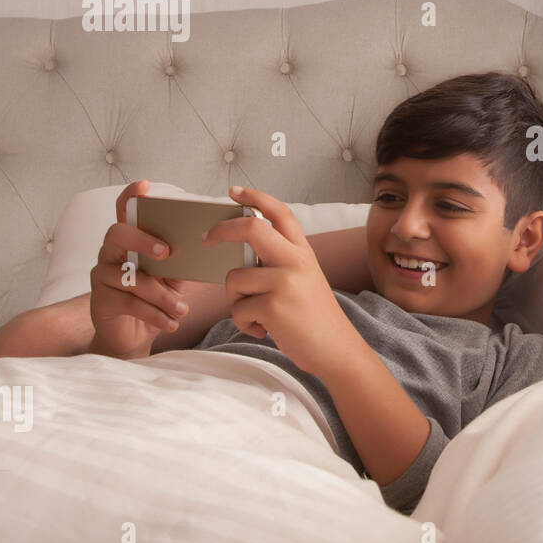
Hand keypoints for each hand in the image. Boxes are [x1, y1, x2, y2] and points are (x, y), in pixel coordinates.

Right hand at [87, 179, 189, 358]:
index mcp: (130, 241)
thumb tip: (209, 244)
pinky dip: (155, 314)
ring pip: (129, 277)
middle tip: (167, 253)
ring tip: (182, 308)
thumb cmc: (155, 298)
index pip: (124, 211)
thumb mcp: (172, 277)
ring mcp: (101, 277)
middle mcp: (110, 253)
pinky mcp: (101, 301)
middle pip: (117, 233)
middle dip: (143, 240)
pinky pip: (129, 303)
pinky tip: (172, 322)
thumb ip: (182, 260)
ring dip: (161, 294)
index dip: (131, 196)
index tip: (144, 186)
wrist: (133, 335)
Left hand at [202, 185, 353, 375]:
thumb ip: (279, 262)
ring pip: (234, 279)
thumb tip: (240, 251)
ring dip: (236, 301)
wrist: (336, 350)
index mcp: (303, 252)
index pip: (280, 213)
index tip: (234, 192)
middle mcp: (296, 261)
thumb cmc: (313, 317)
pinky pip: (238, 309)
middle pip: (252, 228)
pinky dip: (244, 324)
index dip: (256, 198)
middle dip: (222, 230)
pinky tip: (264, 330)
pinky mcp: (274, 306)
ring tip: (258, 315)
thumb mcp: (304, 279)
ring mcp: (286, 282)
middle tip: (206, 237)